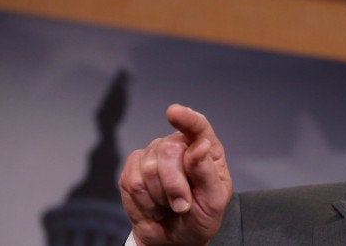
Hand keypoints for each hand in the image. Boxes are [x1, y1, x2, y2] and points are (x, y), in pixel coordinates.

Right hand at [119, 104, 231, 244]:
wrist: (176, 238)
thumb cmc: (201, 215)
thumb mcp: (214, 199)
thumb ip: (207, 173)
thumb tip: (200, 145)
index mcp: (205, 149)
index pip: (197, 126)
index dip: (186, 118)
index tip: (174, 112)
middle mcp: (177, 145)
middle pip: (168, 151)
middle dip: (175, 186)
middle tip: (183, 206)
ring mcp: (153, 154)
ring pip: (148, 169)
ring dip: (161, 198)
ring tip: (170, 206)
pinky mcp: (132, 169)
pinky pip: (131, 182)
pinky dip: (144, 202)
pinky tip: (155, 207)